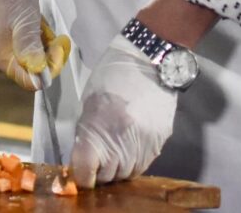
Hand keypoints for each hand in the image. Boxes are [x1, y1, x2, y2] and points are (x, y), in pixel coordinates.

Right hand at [0, 0, 69, 89]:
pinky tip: (27, 18)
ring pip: (28, 54)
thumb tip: (40, 78)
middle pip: (30, 67)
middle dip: (45, 49)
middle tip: (46, 27)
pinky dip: (29, 33)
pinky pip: (20, 44)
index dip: (49, 68)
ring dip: (38, 39)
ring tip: (34, 19)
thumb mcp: (25, 20)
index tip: (58, 46)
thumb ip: (32, 49)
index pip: (30, 80)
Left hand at [70, 35, 177, 187]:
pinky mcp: (159, 143)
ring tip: (115, 150)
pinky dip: (133, 161)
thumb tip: (84, 157)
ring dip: (118, 168)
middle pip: (107, 177)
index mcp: (98, 130)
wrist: (149, 62)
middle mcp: (121, 144)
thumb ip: (87, 133)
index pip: (85, 172)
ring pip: (126, 175)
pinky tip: (129, 147)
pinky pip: (143, 165)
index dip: (81, 175)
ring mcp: (143, 146)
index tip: (81, 171)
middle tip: (98, 158)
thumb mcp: (89, 103)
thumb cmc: (112, 76)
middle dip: (99, 171)